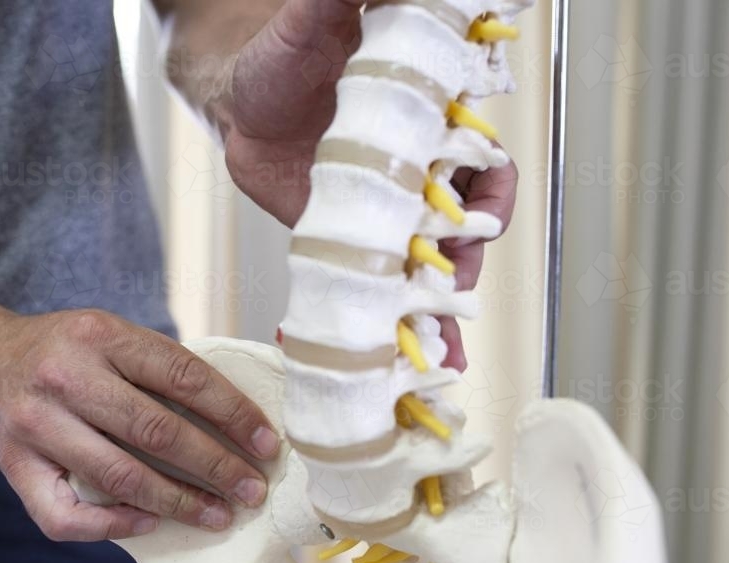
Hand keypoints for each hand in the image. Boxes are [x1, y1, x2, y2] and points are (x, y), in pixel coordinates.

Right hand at [0, 309, 278, 540]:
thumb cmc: (62, 350)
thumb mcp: (109, 333)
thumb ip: (157, 365)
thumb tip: (234, 415)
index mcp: (100, 337)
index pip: (183, 376)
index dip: (233, 412)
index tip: (266, 443)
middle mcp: (66, 378)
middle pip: (157, 430)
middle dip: (216, 466)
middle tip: (252, 489)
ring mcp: (36, 426)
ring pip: (120, 476)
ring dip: (179, 503)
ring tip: (219, 515)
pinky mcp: (15, 467)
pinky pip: (67, 515)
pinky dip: (114, 524)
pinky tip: (151, 523)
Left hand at [223, 0, 518, 369]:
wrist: (240, 103)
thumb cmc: (283, 59)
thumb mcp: (315, 22)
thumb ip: (343, 5)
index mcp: (426, 121)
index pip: (479, 159)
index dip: (488, 187)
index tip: (480, 204)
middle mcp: (416, 172)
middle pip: (464, 225)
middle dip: (465, 258)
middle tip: (451, 280)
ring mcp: (388, 215)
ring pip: (432, 266)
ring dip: (442, 309)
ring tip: (439, 351)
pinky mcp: (357, 246)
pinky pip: (384, 288)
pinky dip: (399, 327)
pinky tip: (406, 361)